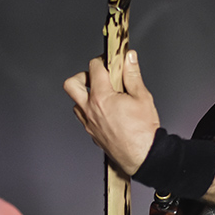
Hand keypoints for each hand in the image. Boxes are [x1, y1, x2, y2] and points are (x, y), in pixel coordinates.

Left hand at [64, 51, 159, 175]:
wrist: (142, 155)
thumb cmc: (142, 131)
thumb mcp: (142, 96)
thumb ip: (132, 74)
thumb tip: (129, 58)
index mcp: (102, 97)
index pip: (94, 68)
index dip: (103, 60)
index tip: (110, 61)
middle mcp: (90, 110)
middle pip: (72, 84)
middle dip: (82, 75)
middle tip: (97, 76)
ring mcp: (89, 123)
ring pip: (75, 102)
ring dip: (85, 94)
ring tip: (102, 93)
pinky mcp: (92, 133)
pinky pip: (83, 117)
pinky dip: (89, 109)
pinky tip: (104, 110)